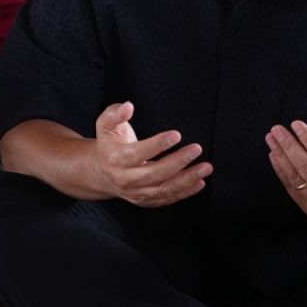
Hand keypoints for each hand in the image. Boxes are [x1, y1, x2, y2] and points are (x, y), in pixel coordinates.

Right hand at [93, 101, 211, 207]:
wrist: (101, 171)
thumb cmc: (109, 143)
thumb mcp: (105, 124)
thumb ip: (115, 114)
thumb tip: (128, 106)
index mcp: (115, 159)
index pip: (138, 153)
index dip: (157, 145)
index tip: (177, 135)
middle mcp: (124, 179)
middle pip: (154, 173)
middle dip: (178, 162)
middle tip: (197, 149)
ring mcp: (135, 192)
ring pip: (163, 189)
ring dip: (187, 180)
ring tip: (205, 168)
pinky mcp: (144, 200)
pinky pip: (167, 198)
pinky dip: (185, 192)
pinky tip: (199, 182)